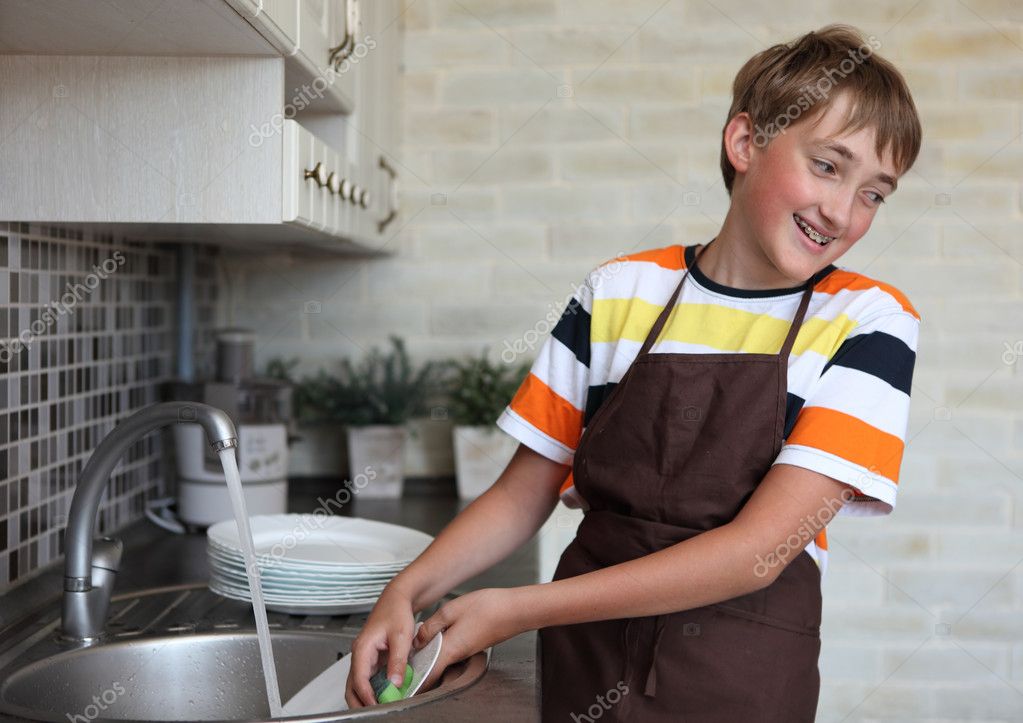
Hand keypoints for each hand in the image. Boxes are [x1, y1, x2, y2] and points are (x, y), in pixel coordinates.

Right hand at [345, 586, 416, 708]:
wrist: (397, 598)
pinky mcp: (371, 658)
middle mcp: (360, 654)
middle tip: (376, 711)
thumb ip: (398, 661)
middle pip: (352, 685)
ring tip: (381, 706)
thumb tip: (395, 683)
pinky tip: (385, 695)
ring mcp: (364, 657)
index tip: (377, 706)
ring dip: (367, 696)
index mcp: (362, 648)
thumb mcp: (401, 636)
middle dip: (360, 701)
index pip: (359, 679)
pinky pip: (368, 678)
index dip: (366, 695)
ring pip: (359, 683)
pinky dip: (374, 689)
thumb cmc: (396, 611)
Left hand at [411, 587, 524, 692]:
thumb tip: (418, 638)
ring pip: (442, 657)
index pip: (427, 673)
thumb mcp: (451, 610)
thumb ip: (431, 626)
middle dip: (419, 663)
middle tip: (408, 652)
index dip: (413, 677)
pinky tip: (441, 631)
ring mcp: (467, 651)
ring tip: (421, 639)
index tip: (403, 673)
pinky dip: (442, 645)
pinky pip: (452, 650)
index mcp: (450, 649)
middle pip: (433, 666)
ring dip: (431, 652)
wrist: (514, 610)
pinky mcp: (473, 646)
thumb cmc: (488, 608)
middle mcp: (458, 655)